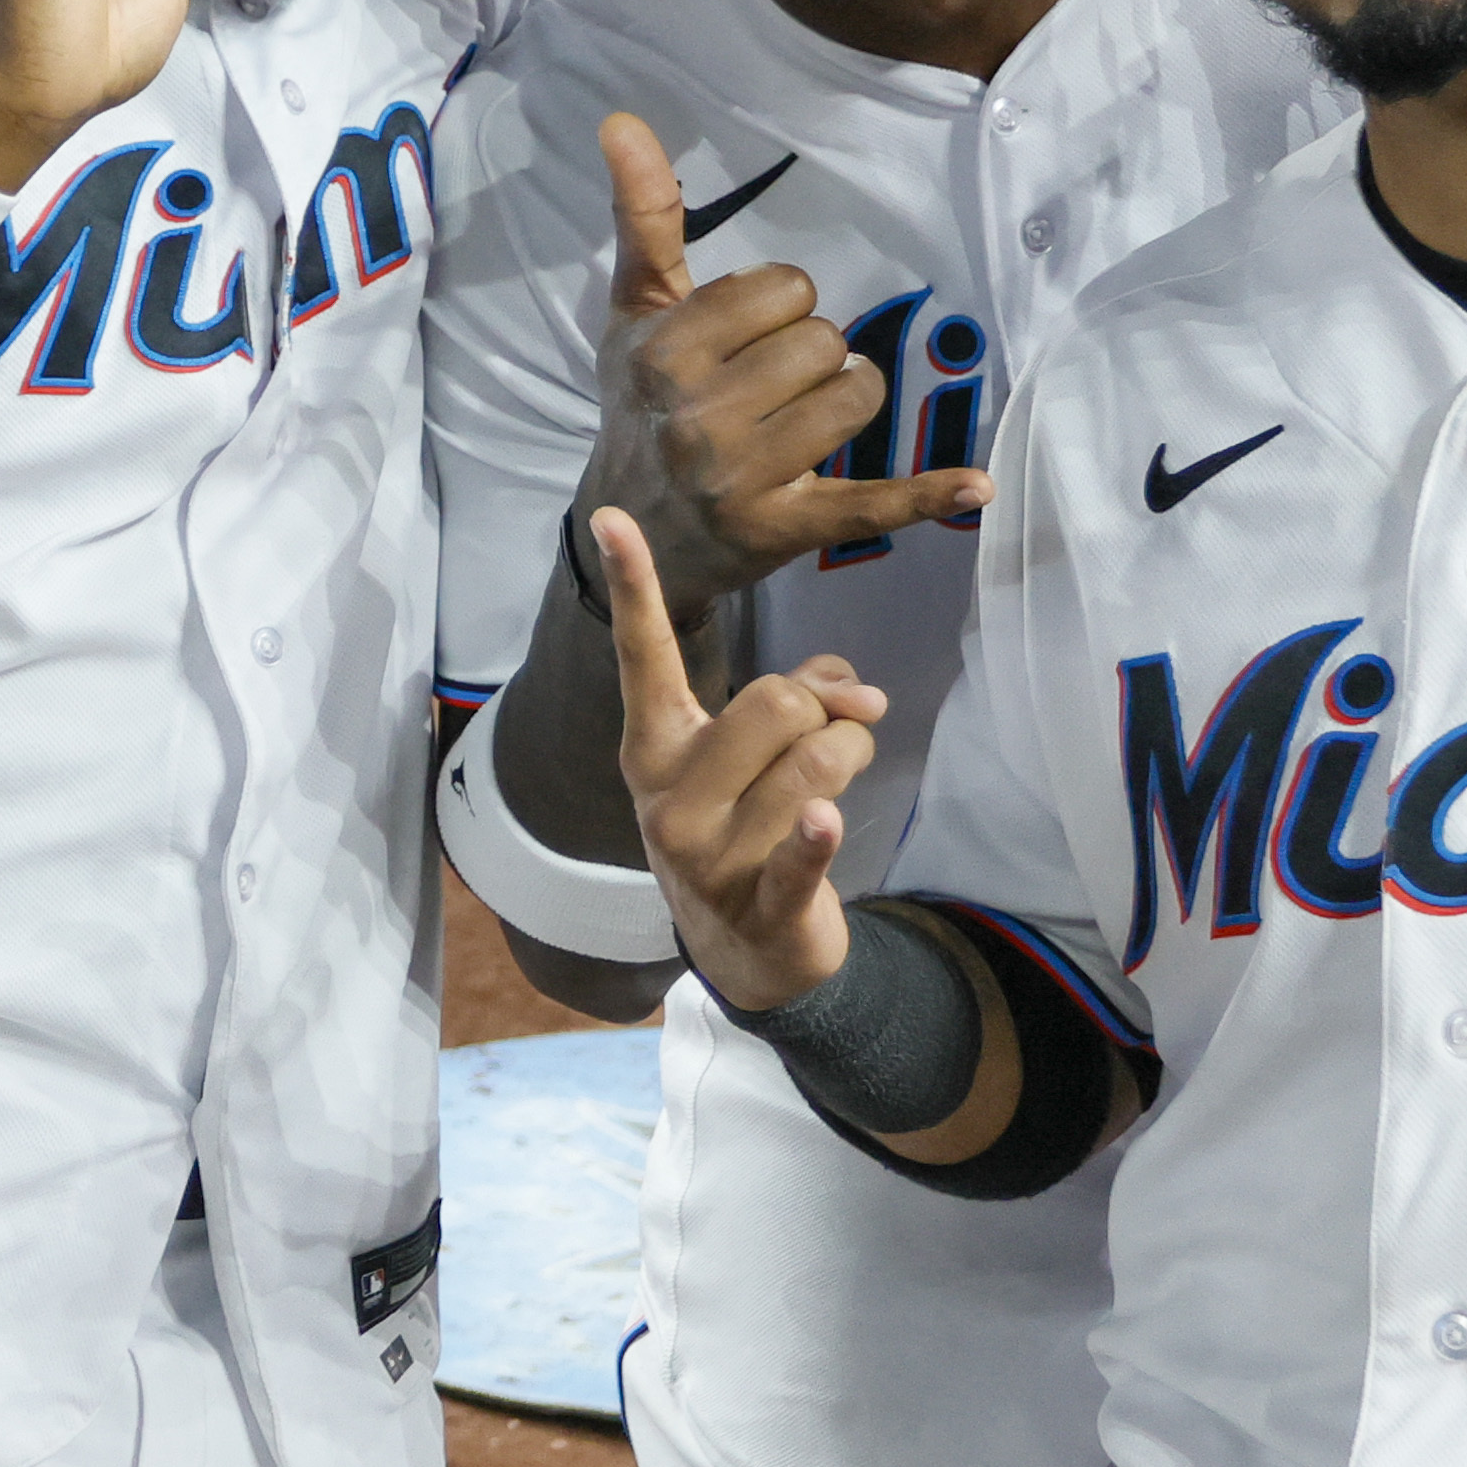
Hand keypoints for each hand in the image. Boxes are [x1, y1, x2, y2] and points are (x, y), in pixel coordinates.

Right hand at [573, 111, 990, 615]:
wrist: (633, 535)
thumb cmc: (643, 407)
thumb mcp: (634, 313)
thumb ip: (643, 215)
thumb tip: (623, 119)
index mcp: (665, 351)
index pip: (783, 289)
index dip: (780, 305)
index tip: (749, 338)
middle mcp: (698, 414)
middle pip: (822, 340)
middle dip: (811, 356)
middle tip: (773, 388)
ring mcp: (742, 478)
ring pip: (854, 398)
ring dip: (849, 401)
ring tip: (807, 422)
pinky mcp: (784, 530)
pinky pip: (871, 503)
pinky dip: (928, 495)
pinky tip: (979, 487)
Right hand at [598, 506, 886, 1015]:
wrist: (745, 951)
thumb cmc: (747, 824)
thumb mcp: (752, 754)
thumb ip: (798, 695)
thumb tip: (855, 688)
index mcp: (654, 747)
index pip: (643, 657)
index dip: (634, 586)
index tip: (611, 515)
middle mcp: (668, 797)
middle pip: (773, 703)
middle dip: (825, 708)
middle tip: (839, 731)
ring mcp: (708, 855)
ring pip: (814, 759)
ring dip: (852, 757)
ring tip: (839, 783)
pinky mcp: (761, 903)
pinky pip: (800, 852)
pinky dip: (816, 836)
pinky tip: (821, 823)